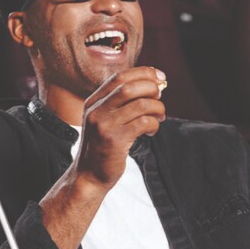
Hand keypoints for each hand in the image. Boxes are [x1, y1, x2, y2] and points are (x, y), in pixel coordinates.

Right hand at [74, 66, 165, 190]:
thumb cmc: (101, 147)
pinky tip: (152, 130)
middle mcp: (96, 111)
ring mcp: (104, 125)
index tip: (159, 76)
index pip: (119, 77)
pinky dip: (153, 124)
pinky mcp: (115, 141)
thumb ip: (120, 103)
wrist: (88, 175)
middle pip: (129, 87)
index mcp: (93, 102)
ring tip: (159, 116)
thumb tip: (154, 86)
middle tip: (160, 97)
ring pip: (140, 105)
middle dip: (151, 88)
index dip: (143, 73)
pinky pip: (143, 123)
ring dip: (157, 108)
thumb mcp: (103, 120)